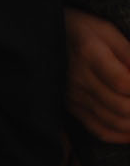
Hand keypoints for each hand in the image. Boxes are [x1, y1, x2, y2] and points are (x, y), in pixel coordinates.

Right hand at [67, 8, 129, 143]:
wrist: (43, 36)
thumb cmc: (81, 29)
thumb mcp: (106, 30)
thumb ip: (128, 52)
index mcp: (89, 53)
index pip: (124, 82)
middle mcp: (79, 78)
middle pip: (122, 106)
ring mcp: (74, 95)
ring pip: (113, 121)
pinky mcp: (72, 107)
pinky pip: (99, 130)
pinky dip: (121, 135)